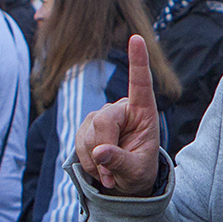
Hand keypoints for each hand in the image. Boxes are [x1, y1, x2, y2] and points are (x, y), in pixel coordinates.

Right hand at [74, 33, 161, 193]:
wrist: (125, 183)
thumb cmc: (139, 172)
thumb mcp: (137, 172)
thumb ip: (120, 162)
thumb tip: (100, 152)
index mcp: (144, 112)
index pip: (141, 84)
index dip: (138, 61)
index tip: (137, 38)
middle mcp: (123, 109)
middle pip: (103, 120)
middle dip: (104, 148)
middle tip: (111, 176)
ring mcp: (102, 115)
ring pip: (88, 132)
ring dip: (95, 159)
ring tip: (109, 174)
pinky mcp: (87, 125)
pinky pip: (78, 141)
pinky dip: (87, 160)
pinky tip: (98, 169)